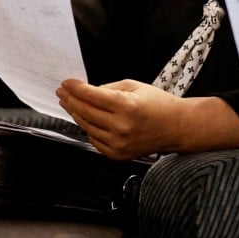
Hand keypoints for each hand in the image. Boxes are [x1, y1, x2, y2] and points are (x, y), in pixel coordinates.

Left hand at [56, 79, 238, 159]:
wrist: (176, 127)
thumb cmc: (158, 104)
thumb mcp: (135, 86)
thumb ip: (110, 88)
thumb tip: (88, 92)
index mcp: (126, 106)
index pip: (92, 96)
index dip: (76, 88)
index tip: (66, 83)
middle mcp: (121, 127)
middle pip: (85, 112)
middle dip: (70, 99)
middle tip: (62, 91)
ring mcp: (118, 143)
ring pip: (86, 127)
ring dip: (75, 114)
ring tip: (69, 103)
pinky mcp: (117, 155)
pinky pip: (94, 140)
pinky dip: (88, 128)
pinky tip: (84, 119)